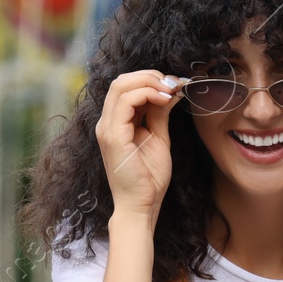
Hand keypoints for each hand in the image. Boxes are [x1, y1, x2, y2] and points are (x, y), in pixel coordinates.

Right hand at [95, 70, 180, 220]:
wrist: (142, 205)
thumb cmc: (148, 178)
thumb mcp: (158, 137)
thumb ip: (159, 113)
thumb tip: (171, 91)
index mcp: (116, 123)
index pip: (126, 87)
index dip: (150, 79)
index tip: (175, 85)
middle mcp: (107, 123)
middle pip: (121, 81)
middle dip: (150, 76)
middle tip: (173, 84)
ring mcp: (107, 129)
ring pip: (121, 86)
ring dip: (149, 82)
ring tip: (170, 91)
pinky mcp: (113, 136)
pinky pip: (125, 102)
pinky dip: (146, 94)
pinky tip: (164, 99)